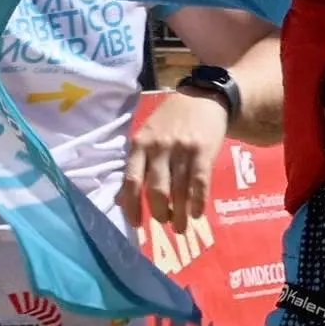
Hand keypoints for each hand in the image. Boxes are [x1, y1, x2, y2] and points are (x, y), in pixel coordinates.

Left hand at [122, 87, 228, 230]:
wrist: (204, 98)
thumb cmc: (170, 121)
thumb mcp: (146, 137)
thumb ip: (135, 167)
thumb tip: (121, 200)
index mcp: (140, 144)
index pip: (131, 180)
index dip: (132, 206)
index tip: (136, 224)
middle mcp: (159, 148)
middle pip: (156, 189)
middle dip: (159, 213)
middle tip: (163, 222)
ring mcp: (182, 149)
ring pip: (179, 190)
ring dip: (179, 214)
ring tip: (180, 227)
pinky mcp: (203, 151)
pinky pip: (200, 183)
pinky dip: (198, 202)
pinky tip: (196, 214)